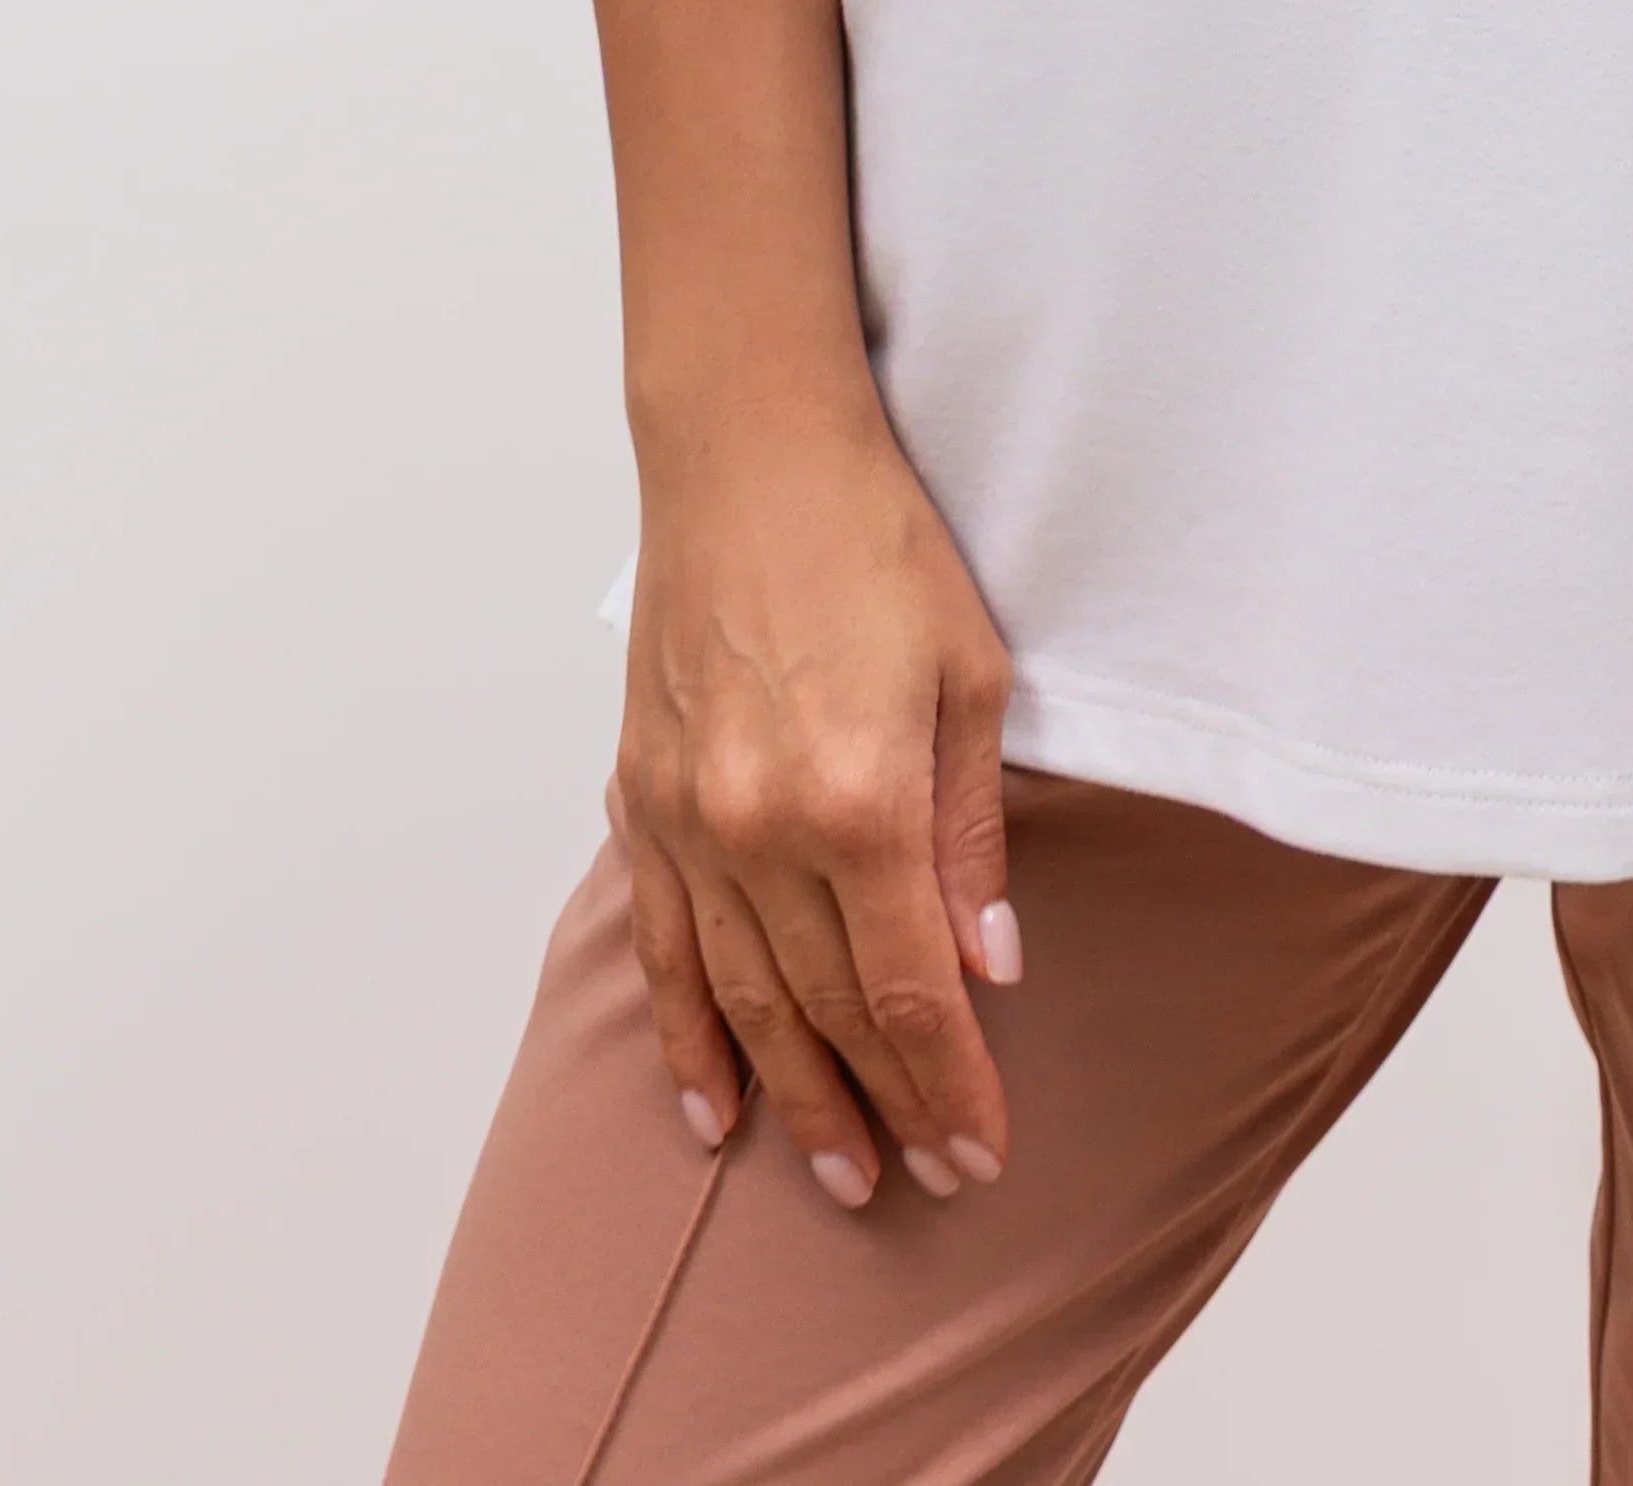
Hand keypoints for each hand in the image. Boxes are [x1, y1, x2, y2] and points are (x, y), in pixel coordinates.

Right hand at [608, 394, 1023, 1209]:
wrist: (749, 451)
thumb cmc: (875, 541)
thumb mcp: (970, 674)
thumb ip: (972, 833)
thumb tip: (990, 963)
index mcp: (859, 799)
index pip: (911, 989)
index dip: (948, 1083)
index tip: (979, 1150)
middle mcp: (760, 829)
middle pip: (825, 1011)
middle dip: (884, 1106)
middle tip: (922, 1181)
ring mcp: (688, 820)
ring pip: (740, 1001)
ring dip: (792, 1097)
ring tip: (838, 1172)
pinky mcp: (642, 798)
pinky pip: (662, 949)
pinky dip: (686, 1036)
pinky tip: (716, 1106)